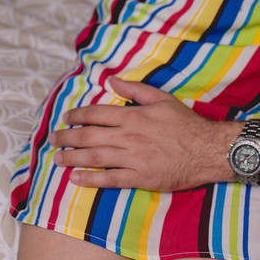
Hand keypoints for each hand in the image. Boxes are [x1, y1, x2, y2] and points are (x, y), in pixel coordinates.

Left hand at [50, 79, 235, 191]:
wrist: (207, 150)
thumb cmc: (186, 124)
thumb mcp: (162, 99)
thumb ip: (134, 90)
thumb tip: (112, 80)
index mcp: (133, 116)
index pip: (96, 113)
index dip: (77, 115)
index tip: (66, 118)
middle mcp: (129, 136)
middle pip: (88, 136)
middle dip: (67, 137)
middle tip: (53, 139)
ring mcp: (133, 158)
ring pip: (94, 157)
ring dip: (72, 157)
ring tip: (58, 158)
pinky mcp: (140, 177)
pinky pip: (109, 179)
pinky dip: (90, 179)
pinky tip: (76, 178)